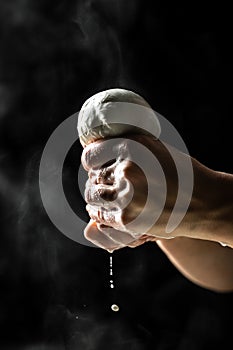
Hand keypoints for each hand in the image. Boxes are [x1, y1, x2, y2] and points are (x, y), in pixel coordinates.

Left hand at [81, 134, 194, 250]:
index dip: (92, 161)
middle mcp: (127, 169)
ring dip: (96, 196)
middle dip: (97, 180)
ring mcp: (125, 195)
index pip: (91, 154)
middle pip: (93, 176)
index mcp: (132, 147)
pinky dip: (98, 212)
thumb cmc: (181, 173)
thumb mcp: (155, 148)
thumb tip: (101, 151)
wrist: (204, 202)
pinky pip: (100, 214)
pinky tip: (103, 210)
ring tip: (105, 196)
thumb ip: (128, 148)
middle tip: (105, 183)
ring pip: (93, 195)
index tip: (94, 165)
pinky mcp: (127, 219)